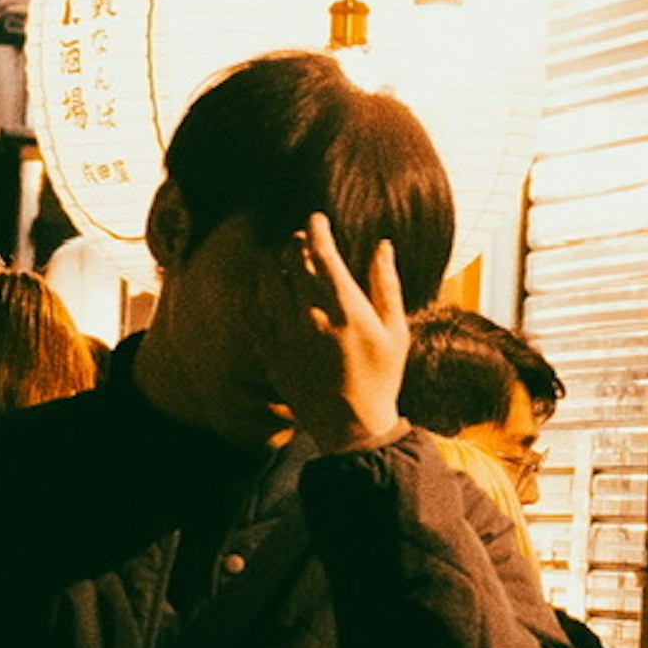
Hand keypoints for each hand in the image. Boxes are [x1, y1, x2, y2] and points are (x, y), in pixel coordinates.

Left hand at [274, 214, 410, 455]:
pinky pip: (252, 312)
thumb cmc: (381, 378)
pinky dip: (254, 294)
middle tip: (299, 240)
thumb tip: (382, 246)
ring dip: (271, 262)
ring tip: (277, 257)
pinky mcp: (271, 353)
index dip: (316, 229)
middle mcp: (312, 319)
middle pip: (291, 261)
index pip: (324, 255)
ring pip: (267, 281)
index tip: (315, 218)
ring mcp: (287, 337)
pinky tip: (261, 289)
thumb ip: (386, 286)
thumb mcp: (396, 332)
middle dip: (294, 242)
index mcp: (347, 311)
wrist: (352, 428)